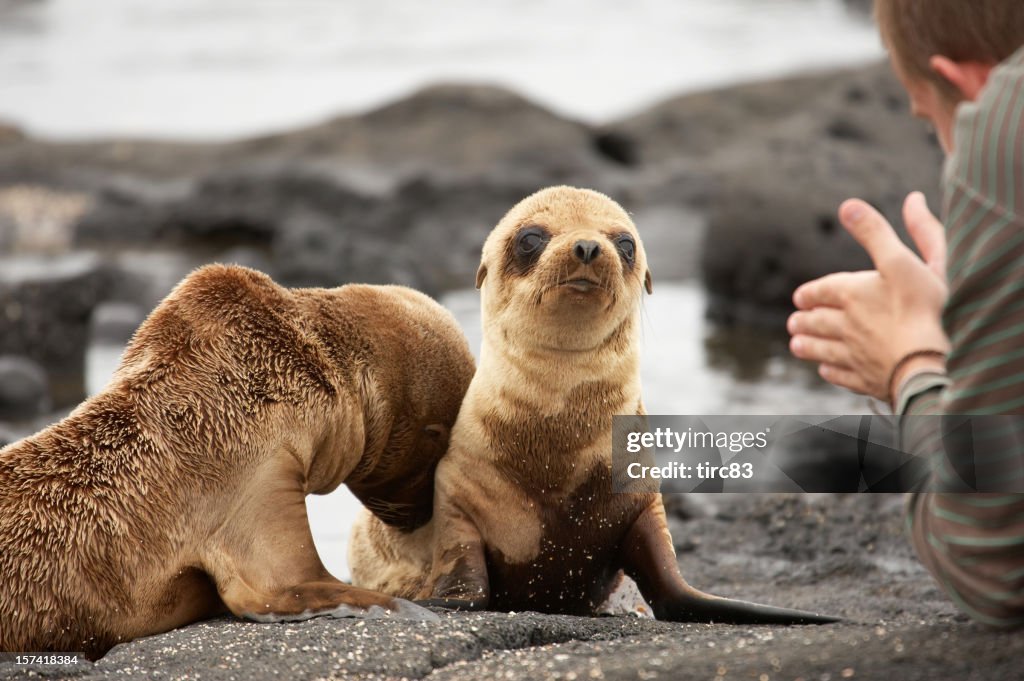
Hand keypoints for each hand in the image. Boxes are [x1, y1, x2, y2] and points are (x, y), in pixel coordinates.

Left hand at [788, 192, 949, 401]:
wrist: (925, 362)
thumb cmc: (918, 308)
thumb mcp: (900, 260)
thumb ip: (875, 232)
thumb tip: (848, 205)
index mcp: (852, 294)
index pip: (821, 291)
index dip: (810, 293)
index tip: (800, 297)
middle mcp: (847, 325)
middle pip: (817, 322)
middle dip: (804, 320)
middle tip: (793, 322)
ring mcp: (854, 356)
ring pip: (822, 350)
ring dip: (807, 345)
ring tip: (796, 344)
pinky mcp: (866, 380)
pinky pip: (841, 375)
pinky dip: (830, 370)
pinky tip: (826, 369)